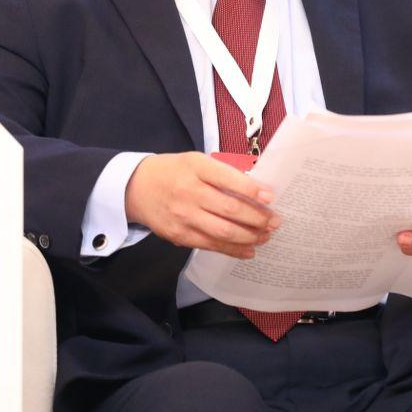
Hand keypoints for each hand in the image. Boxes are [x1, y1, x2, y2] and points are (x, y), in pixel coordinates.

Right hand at [123, 152, 279, 258]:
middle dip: (258, 218)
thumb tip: (256, 191)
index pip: (228, 179)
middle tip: (275, 221)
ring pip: (223, 231)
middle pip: (230, 209)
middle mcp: (189, 192)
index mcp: (196, 167)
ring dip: (250, 236)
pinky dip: (233, 249)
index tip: (271, 196)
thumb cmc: (173, 171)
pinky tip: (249, 249)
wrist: (135, 188)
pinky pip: (211, 245)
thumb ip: (222, 174)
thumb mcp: (196, 161)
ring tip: (266, 235)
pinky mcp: (179, 235)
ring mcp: (184, 216)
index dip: (252, 189)